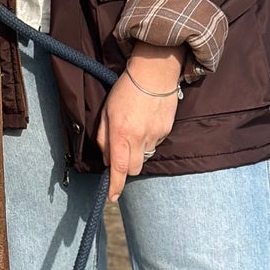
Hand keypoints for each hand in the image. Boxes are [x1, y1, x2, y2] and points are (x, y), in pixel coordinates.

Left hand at [97, 46, 182, 201]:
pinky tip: (146, 123)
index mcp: (121, 133)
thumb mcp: (107, 111)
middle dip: (125, 167)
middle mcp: (139, 137)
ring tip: (135, 130)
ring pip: (145, 157)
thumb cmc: (126, 89)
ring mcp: (155, 135)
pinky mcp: (166, 130)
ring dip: (137, 152)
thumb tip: (106, 158)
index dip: (115, 186)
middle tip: (121, 152)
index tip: (111, 198)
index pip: (117, 167)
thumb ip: (104, 137)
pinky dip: (148, 140)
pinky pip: (155, 144)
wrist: (155, 72)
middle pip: (133, 168)